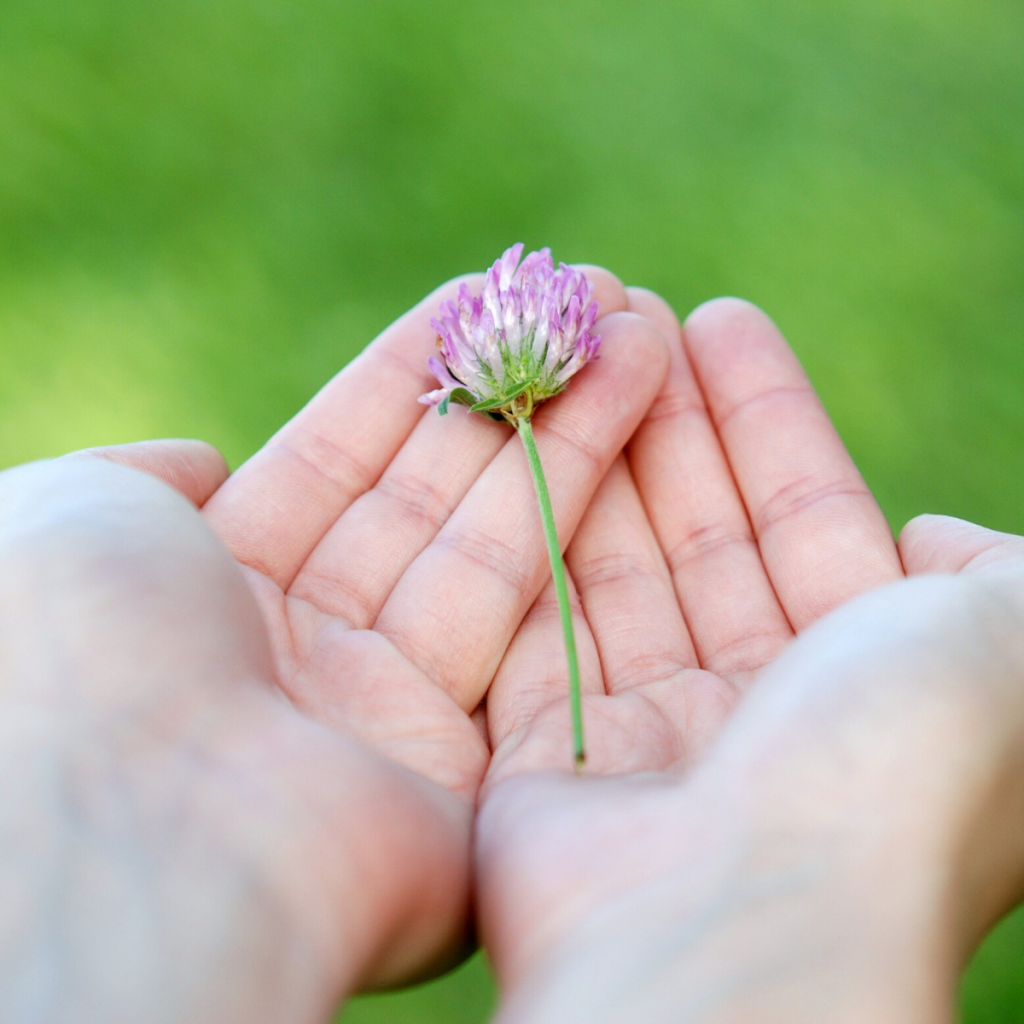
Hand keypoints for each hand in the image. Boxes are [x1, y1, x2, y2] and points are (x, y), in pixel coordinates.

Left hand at [0, 271, 669, 1020]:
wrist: (130, 836)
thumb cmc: (72, 652)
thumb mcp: (68, 517)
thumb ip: (138, 479)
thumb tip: (207, 462)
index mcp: (212, 595)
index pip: (335, 461)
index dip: (411, 377)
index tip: (481, 299)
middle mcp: (307, 654)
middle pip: (431, 498)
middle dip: (511, 394)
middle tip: (589, 302)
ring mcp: (392, 711)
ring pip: (497, 544)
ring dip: (570, 431)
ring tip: (637, 331)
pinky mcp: (472, 765)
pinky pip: (534, 620)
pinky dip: (579, 508)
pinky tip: (626, 410)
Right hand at [476, 296, 1023, 1021]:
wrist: (742, 926)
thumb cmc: (895, 766)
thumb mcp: (1010, 636)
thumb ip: (993, 575)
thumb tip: (925, 537)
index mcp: (870, 685)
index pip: (812, 520)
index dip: (769, 420)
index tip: (721, 321)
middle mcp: (763, 714)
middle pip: (708, 536)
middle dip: (675, 424)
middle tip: (631, 315)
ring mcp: (655, 741)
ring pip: (623, 570)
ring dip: (605, 461)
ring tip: (580, 355)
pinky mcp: (555, 762)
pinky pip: (545, 628)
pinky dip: (538, 542)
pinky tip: (527, 453)